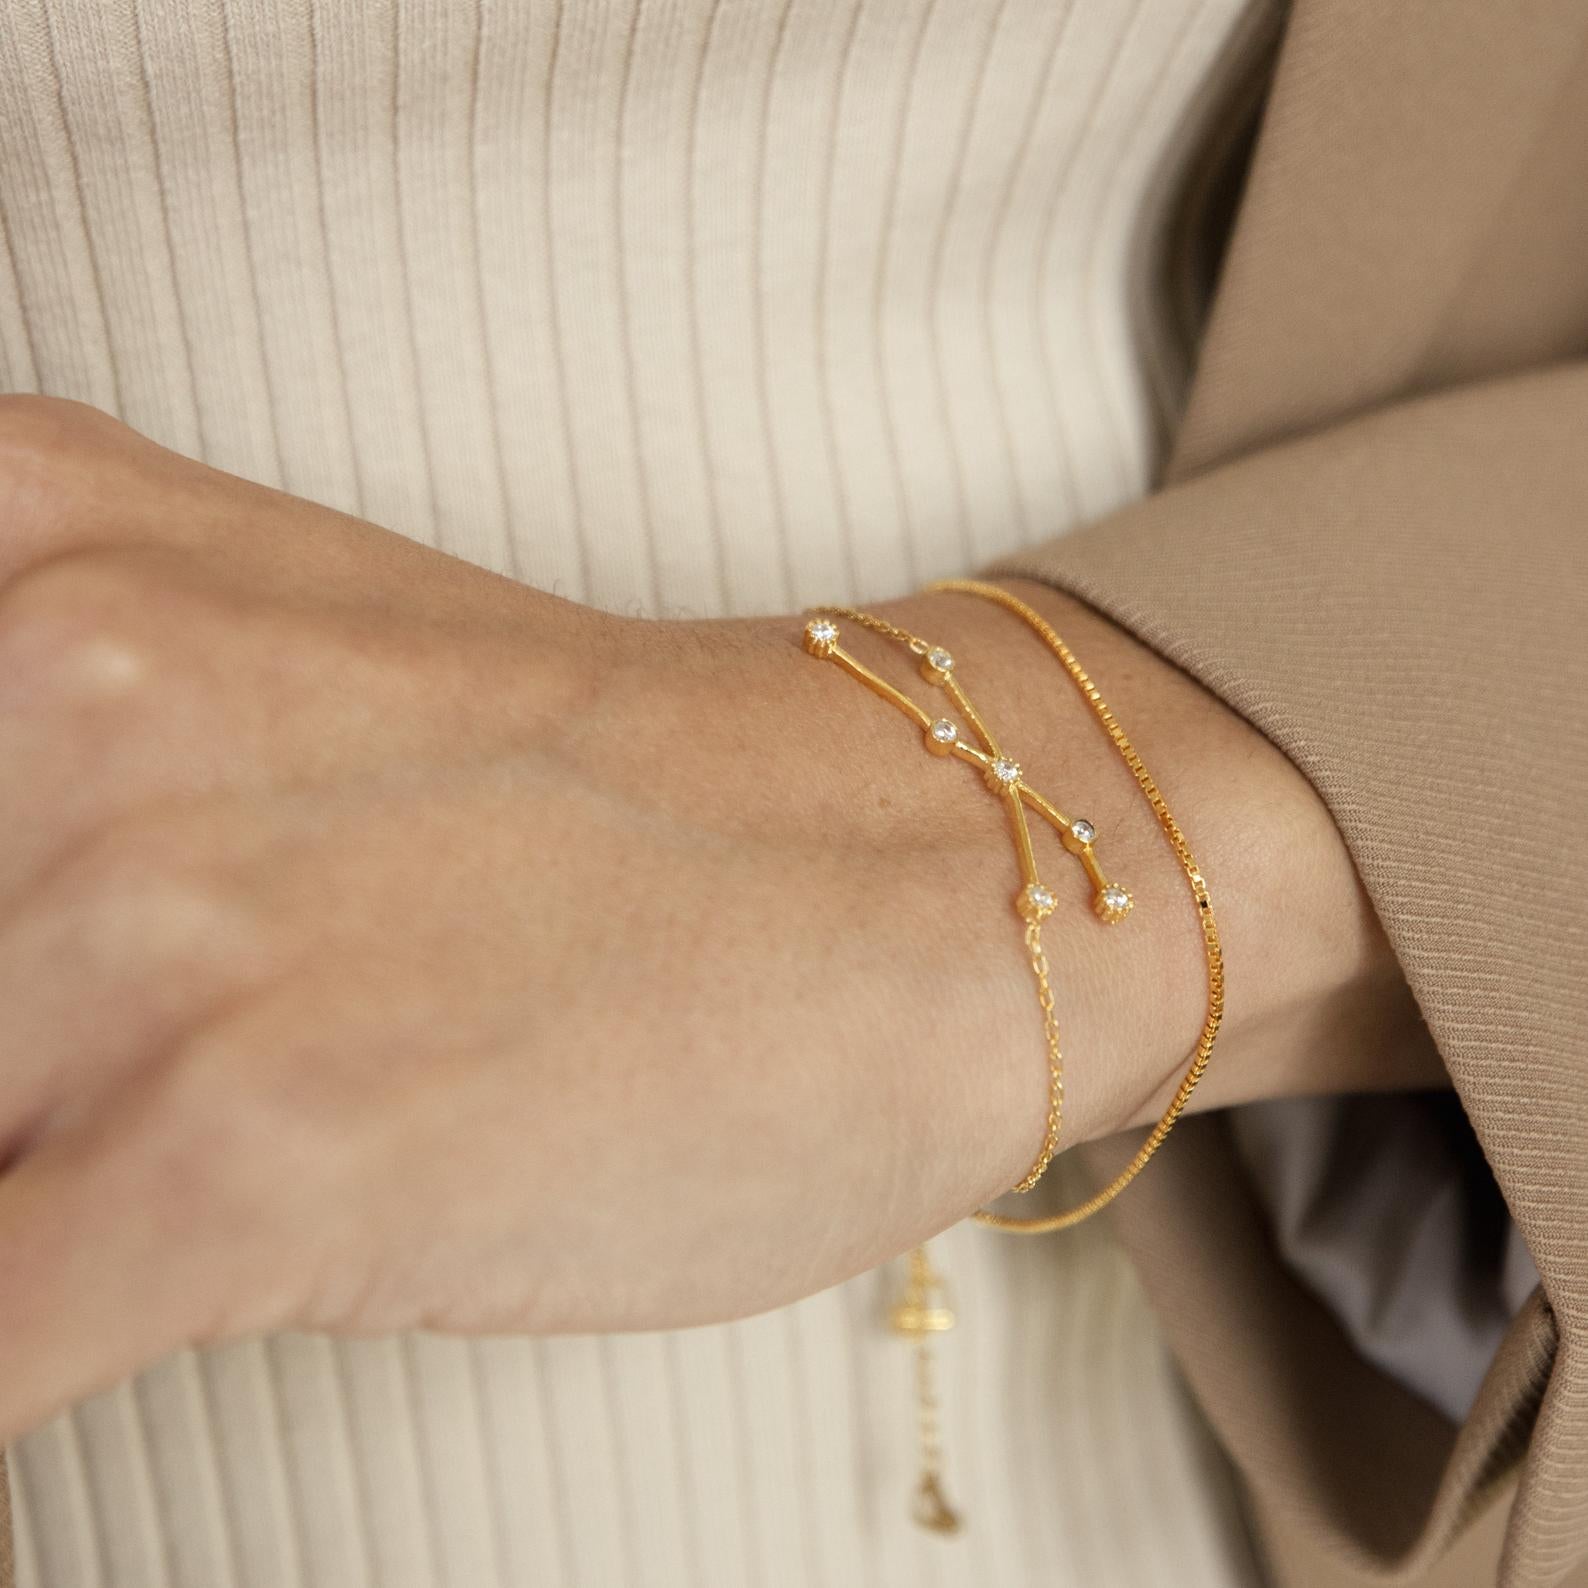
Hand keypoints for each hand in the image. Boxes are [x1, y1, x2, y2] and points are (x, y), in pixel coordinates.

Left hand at [0, 397, 1426, 1445]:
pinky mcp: (251, 1145)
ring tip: (188, 1159)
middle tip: (121, 1080)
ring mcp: (149, 918)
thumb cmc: (622, 796)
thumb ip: (47, 755)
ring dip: (29, 1183)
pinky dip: (15, 1363)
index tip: (33, 1048)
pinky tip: (125, 1310)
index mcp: (36, 535)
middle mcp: (59, 681)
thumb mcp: (259, 670)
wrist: (916, 872)